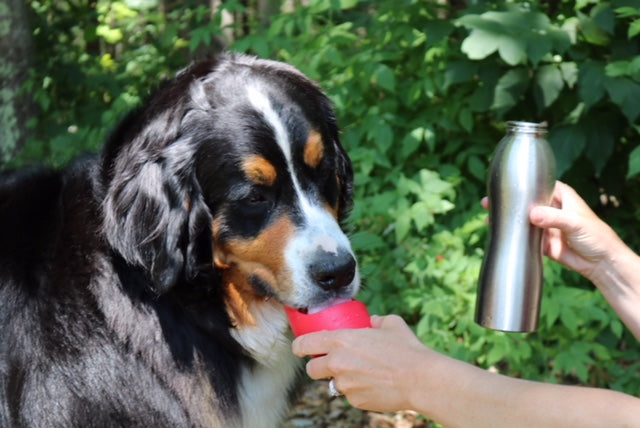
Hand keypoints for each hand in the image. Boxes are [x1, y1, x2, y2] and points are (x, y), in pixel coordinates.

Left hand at [291, 315, 430, 412]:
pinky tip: (373, 384)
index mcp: (340, 340)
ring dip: (340, 379)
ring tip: (361, 373)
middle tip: (332, 362)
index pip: (304, 344)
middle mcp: (337, 363)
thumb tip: (371, 322)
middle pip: (312, 369)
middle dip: (318, 366)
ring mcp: (345, 385)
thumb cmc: (407, 349)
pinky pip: (350, 395)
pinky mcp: (355, 401)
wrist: (420, 379)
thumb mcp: (390, 324)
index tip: (301, 348)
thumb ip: (375, 321)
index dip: (299, 346)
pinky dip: (357, 390)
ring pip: (332, 384)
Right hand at [482, 181, 622, 280]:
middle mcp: (551, 209)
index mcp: (561, 196)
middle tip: (489, 202)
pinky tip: (500, 233)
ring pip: (523, 220)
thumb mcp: (575, 223)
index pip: (539, 185)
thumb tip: (532, 215)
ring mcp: (545, 225)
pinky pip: (525, 237)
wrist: (600, 263)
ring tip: (490, 218)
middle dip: (509, 202)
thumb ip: (553, 218)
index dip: (523, 184)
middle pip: (526, 202)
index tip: (505, 183)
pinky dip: (514, 236)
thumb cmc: (596, 236)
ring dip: (508, 219)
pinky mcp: (542, 242)